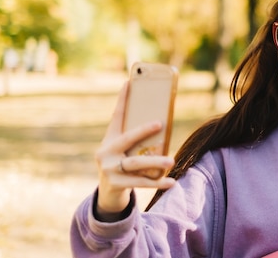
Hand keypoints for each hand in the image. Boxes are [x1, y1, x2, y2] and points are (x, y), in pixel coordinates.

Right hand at [94, 83, 175, 218]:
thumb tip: (162, 122)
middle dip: (143, 130)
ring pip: (136, 163)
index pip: (117, 116)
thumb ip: (137, 139)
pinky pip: (141, 182)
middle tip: (160, 123)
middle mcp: (106, 152)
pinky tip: (171, 182)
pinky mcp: (116, 184)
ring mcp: (109, 169)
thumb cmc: (123, 164)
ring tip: (171, 161)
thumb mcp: (125, 150)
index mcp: (109, 139)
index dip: (123, 99)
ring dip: (155, 162)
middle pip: (127, 139)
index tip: (129, 83)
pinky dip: (158, 183)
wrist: (108, 193)